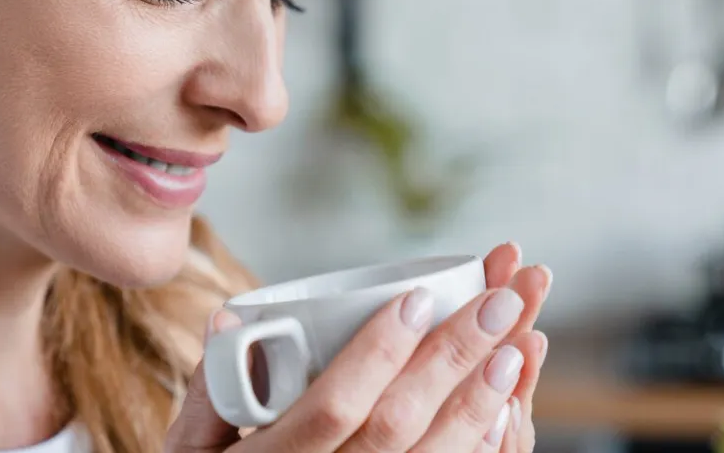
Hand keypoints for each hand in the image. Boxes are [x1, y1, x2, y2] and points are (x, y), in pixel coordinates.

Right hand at [166, 243, 551, 452]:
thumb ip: (209, 392)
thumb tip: (228, 319)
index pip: (332, 405)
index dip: (379, 352)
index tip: (419, 298)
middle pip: (396, 426)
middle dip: (453, 359)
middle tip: (498, 303)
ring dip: (478, 403)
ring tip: (515, 348)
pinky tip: (504, 414)